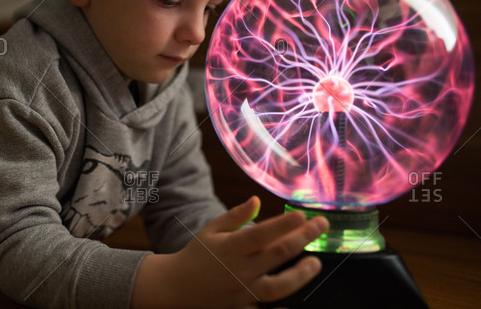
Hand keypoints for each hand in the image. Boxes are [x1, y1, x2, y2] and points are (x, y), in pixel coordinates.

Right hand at [131, 196, 328, 308]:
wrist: (176, 288)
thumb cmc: (196, 254)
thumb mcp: (210, 230)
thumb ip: (235, 216)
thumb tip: (257, 200)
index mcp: (229, 247)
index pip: (262, 234)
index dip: (284, 224)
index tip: (303, 214)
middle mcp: (239, 269)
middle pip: (277, 253)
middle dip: (303, 238)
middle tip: (321, 225)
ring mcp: (243, 290)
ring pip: (279, 285)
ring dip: (301, 274)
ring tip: (316, 263)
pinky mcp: (244, 306)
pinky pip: (267, 306)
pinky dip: (283, 304)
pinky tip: (298, 292)